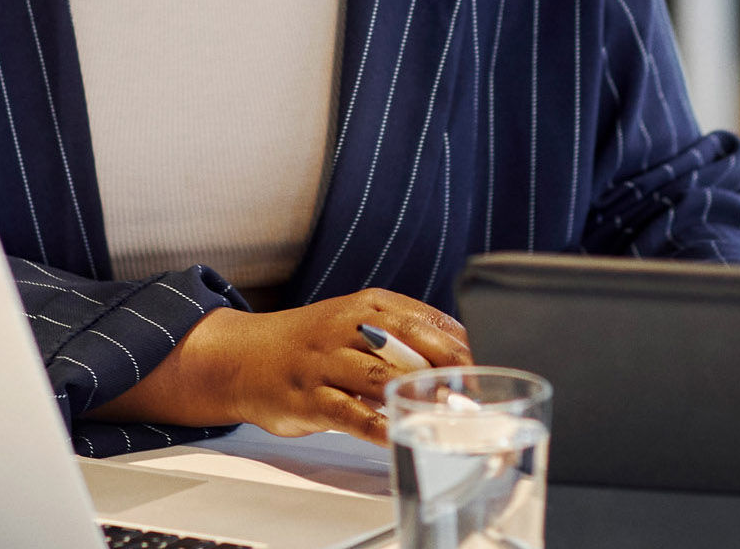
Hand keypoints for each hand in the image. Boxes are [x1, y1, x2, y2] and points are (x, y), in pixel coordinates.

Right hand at [90, 288, 471, 444]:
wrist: (244, 358)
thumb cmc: (312, 344)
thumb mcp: (359, 323)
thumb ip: (406, 336)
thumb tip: (466, 355)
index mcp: (370, 304)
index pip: (430, 319)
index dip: (467, 345)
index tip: (495, 367)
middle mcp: (350, 326)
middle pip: (414, 344)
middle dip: (453, 370)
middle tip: (483, 393)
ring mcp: (327, 361)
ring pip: (384, 377)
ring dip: (423, 397)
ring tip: (454, 415)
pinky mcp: (310, 396)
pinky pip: (352, 414)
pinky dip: (381, 427)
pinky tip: (404, 435)